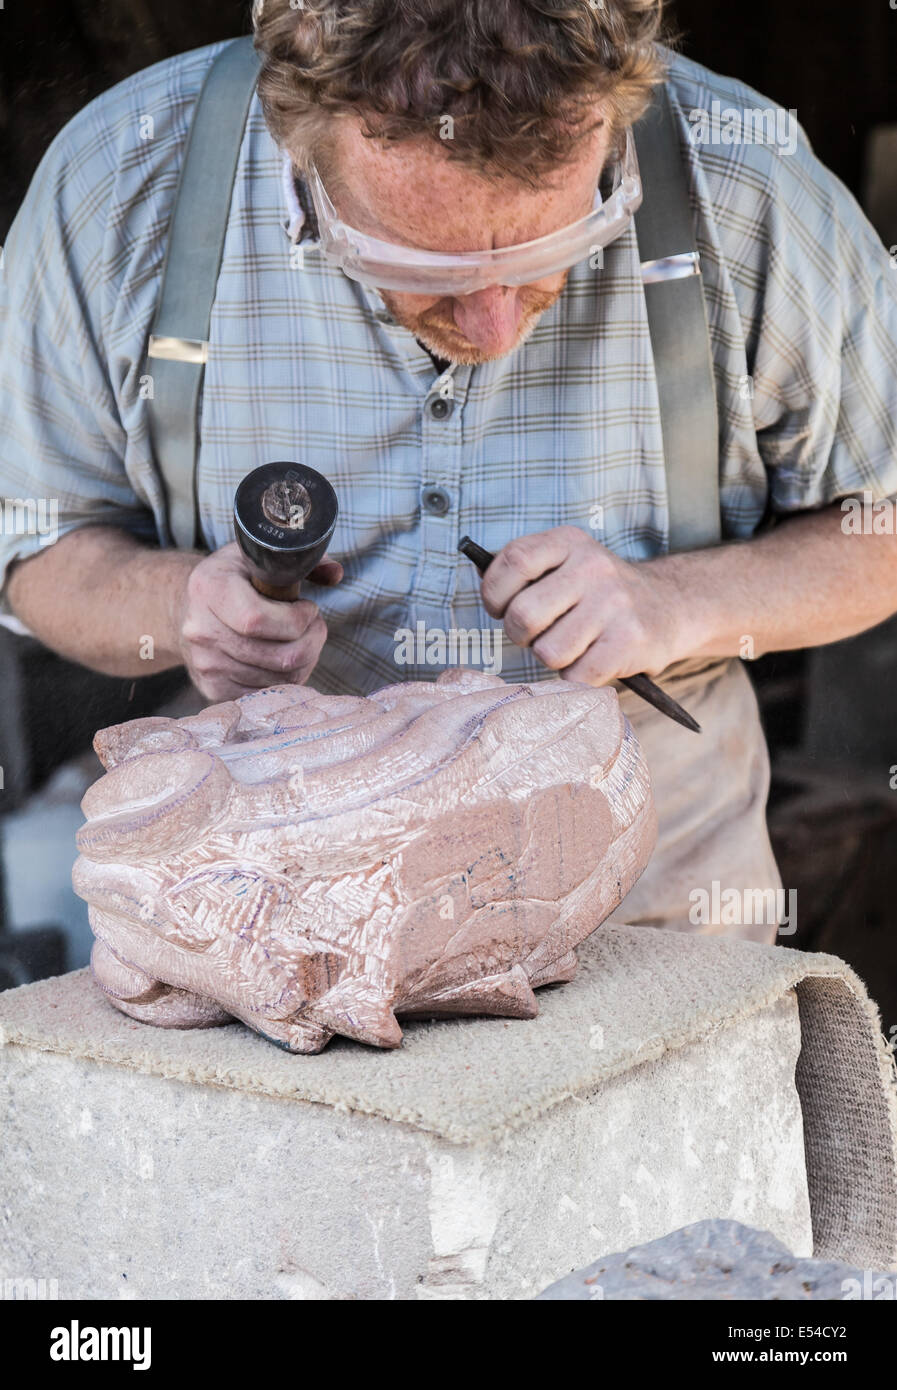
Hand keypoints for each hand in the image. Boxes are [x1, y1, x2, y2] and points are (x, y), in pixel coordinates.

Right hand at [174, 540, 342, 700]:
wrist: (189, 609)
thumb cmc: (235, 578)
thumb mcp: (259, 555)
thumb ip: (300, 559)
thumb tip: (335, 573)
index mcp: (208, 588)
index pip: (257, 620)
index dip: (296, 620)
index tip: (309, 608)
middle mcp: (201, 630)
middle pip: (277, 656)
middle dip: (311, 642)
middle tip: (315, 627)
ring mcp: (205, 664)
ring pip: (278, 679)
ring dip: (304, 661)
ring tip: (302, 639)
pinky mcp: (213, 688)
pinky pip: (266, 694)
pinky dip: (287, 679)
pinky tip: (286, 658)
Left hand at [480, 525, 687, 683]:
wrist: (670, 606)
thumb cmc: (599, 592)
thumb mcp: (567, 563)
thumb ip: (526, 570)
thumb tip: (484, 582)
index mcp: (569, 542)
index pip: (512, 561)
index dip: (494, 593)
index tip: (501, 607)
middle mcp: (592, 567)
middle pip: (523, 615)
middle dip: (521, 635)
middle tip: (537, 634)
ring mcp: (614, 604)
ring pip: (548, 652)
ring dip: (552, 658)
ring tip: (571, 645)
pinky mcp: (629, 641)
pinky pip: (576, 675)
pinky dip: (576, 676)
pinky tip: (590, 660)